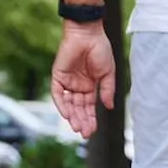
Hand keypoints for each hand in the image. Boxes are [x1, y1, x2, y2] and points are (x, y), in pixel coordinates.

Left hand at [51, 21, 115, 138]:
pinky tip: (67, 115)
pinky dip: (61, 104)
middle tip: (85, 134)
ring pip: (68, 104)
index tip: (93, 131)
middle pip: (78, 108)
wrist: (88, 34)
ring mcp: (67, 81)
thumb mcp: (108, 74)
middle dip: (82, 121)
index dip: (91, 119)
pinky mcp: (58, 75)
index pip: (89, 107)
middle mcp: (77, 86)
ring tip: (77, 128)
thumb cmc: (100, 50)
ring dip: (72, 116)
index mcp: (90, 86)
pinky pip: (58, 93)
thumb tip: (108, 107)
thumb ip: (107, 91)